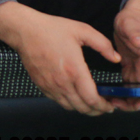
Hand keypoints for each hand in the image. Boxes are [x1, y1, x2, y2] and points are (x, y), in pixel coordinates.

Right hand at [0, 2, 119, 115]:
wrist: (24, 30)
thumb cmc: (51, 29)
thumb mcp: (82, 30)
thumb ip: (103, 44)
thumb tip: (115, 58)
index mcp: (74, 70)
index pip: (92, 99)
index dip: (104, 106)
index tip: (110, 105)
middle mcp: (62, 82)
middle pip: (83, 108)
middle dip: (97, 110)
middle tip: (104, 106)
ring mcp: (50, 85)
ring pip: (70, 107)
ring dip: (82, 108)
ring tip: (90, 103)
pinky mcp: (41, 85)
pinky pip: (57, 101)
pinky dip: (68, 103)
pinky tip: (73, 95)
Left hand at [110, 0, 139, 110]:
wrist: (131, 17)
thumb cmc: (133, 21)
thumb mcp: (131, 25)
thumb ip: (136, 34)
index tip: (136, 103)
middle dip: (135, 103)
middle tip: (116, 104)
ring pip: (137, 92)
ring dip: (127, 100)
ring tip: (110, 101)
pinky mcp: (131, 69)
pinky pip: (129, 86)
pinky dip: (122, 92)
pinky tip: (109, 94)